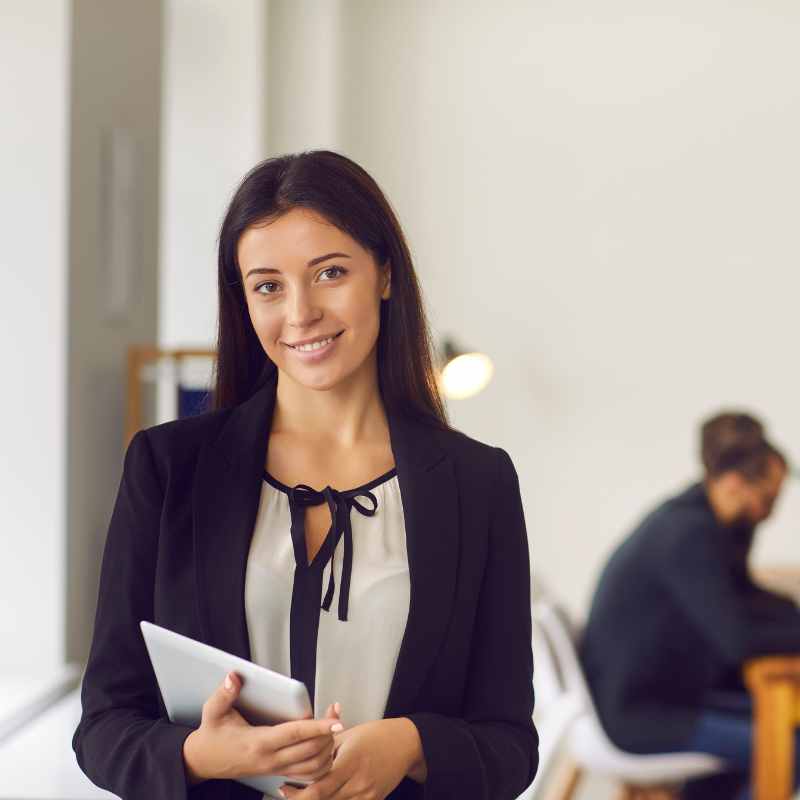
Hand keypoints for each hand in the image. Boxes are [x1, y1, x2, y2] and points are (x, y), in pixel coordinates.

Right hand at [182, 671, 343, 785]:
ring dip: (327, 748)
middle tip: (337, 713)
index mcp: (258, 743)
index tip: (336, 721)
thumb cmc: (211, 737)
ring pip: (312, 766)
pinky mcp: (277, 772)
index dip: (318, 727)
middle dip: (328, 734)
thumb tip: (234, 677)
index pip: (295, 734)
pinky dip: (321, 763)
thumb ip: (224, 694)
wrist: (202, 762)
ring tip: (333, 727)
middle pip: (310, 751)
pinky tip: (325, 747)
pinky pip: (306, 774)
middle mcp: (270, 759)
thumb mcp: (213, 712)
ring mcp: (275, 768)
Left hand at [280, 718, 423, 799]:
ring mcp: (366, 796)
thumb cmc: (376, 734)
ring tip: (303, 795)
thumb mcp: (349, 734)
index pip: (319, 788)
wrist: (405, 744)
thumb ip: (325, 740)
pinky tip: (326, 796)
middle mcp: (358, 783)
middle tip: (286, 792)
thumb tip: (303, 735)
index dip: (298, 794)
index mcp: (350, 763)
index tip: (283, 787)